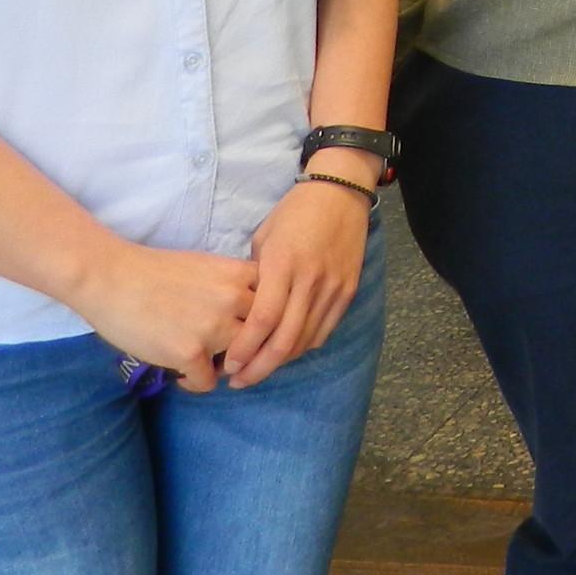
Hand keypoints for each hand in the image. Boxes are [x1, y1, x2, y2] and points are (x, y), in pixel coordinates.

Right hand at [74, 242, 258, 391]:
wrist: (111, 278)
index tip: (252, 332)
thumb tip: (250, 314)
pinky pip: (208, 381)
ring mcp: (213, 327)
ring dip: (226, 368)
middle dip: (251, 349)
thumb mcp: (205, 266)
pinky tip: (182, 375)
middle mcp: (232, 299)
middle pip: (263, 335)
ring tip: (207, 366)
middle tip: (234, 357)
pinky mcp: (189, 353)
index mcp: (237, 274)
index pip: (276, 302)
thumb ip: (232, 286)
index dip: (266, 321)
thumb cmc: (154, 271)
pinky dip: (196, 383)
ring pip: (240, 361)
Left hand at [225, 177, 371, 388]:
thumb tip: (241, 313)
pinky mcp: (348, 291)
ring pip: (304, 341)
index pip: (261, 321)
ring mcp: (333, 287)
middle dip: (258, 368)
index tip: (227, 366)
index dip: (243, 350)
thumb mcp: (263, 240)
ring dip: (279, 362)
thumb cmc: (294, 213)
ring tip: (258, 369)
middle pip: (284, 341)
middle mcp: (310, 280)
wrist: (340, 193)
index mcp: (282, 265)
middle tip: (239, 381)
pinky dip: (302, 346)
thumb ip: (255, 279)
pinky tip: (286, 351)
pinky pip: (323, 331)